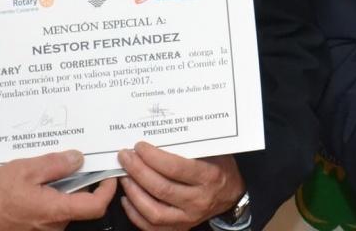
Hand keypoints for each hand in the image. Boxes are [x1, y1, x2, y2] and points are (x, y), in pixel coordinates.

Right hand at [0, 150, 115, 230]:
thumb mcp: (23, 170)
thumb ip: (54, 165)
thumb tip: (78, 158)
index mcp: (55, 211)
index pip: (96, 206)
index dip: (108, 190)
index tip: (109, 174)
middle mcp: (53, 227)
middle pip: (79, 204)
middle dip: (78, 183)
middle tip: (70, 162)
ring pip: (62, 208)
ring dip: (59, 191)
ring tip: (43, 172)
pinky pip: (48, 214)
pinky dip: (47, 199)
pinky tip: (32, 186)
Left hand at [117, 142, 244, 230]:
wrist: (231, 194)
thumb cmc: (220, 167)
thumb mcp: (213, 151)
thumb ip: (191, 145)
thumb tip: (159, 133)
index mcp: (209, 177)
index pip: (176, 168)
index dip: (154, 157)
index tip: (139, 146)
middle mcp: (199, 200)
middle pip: (161, 188)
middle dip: (138, 171)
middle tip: (125, 157)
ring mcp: (188, 218)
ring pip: (154, 211)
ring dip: (134, 193)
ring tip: (124, 176)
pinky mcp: (180, 228)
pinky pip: (152, 226)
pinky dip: (135, 214)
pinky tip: (127, 198)